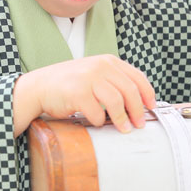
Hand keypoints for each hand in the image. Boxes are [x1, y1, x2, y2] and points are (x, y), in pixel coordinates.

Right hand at [13, 55, 155, 135]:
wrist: (39, 87)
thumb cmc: (67, 84)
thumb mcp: (93, 74)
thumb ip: (113, 80)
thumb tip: (138, 101)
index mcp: (107, 61)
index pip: (137, 77)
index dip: (148, 94)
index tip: (151, 107)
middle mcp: (100, 67)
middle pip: (130, 91)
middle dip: (138, 111)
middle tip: (139, 124)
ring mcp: (88, 78)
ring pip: (116, 102)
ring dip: (122, 119)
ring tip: (124, 129)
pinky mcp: (77, 92)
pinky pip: (97, 112)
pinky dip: (99, 120)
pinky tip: (97, 122)